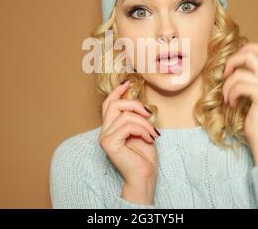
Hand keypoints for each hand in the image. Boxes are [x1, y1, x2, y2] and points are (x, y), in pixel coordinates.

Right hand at [98, 80, 159, 203]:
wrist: (145, 176)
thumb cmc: (144, 156)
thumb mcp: (142, 130)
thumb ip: (135, 117)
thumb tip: (136, 98)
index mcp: (111, 128)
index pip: (109, 104)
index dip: (117, 92)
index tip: (128, 82)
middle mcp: (104, 132)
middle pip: (114, 104)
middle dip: (134, 104)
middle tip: (148, 113)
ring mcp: (105, 138)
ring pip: (125, 116)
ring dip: (144, 122)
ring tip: (152, 133)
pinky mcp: (109, 143)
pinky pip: (127, 126)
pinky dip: (142, 129)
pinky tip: (149, 139)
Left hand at [222, 42, 257, 164]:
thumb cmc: (252, 117)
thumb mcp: (250, 93)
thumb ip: (247, 77)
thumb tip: (229, 63)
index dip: (247, 49)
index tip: (233, 63)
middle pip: (250, 54)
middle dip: (232, 62)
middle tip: (225, 76)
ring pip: (240, 72)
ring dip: (227, 85)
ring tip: (228, 97)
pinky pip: (239, 85)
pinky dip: (231, 94)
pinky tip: (233, 104)